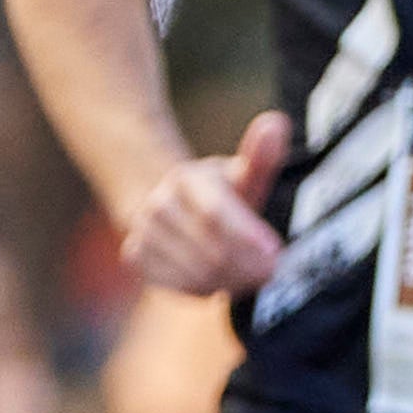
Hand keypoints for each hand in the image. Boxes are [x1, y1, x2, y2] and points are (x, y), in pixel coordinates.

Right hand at [121, 111, 287, 295]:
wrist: (169, 206)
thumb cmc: (221, 194)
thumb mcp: (242, 175)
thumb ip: (260, 158)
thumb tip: (276, 122)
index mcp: (188, 178)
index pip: (215, 213)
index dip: (246, 238)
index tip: (276, 255)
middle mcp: (159, 203)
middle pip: (211, 252)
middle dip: (247, 267)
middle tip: (271, 271)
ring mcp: (143, 231)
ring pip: (198, 275)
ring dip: (231, 281)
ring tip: (248, 273)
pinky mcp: (135, 257)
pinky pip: (180, 287)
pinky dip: (206, 290)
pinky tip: (219, 279)